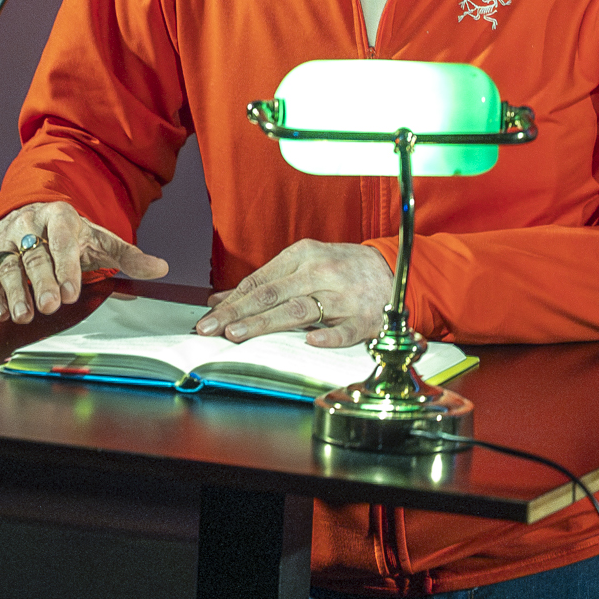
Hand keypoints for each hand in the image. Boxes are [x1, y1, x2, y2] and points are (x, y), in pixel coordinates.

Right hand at [0, 201, 167, 322]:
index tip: (72, 292)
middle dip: (42, 282)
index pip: (62, 241)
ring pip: (7, 265)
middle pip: (34, 254)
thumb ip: (129, 256)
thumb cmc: (71, 233)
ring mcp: (6, 238)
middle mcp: (28, 224)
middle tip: (51, 306)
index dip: (67, 267)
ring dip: (14, 291)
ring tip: (24, 315)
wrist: (33, 215)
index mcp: (60, 217)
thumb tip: (161, 268)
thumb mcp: (101, 240)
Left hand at [195, 239, 393, 347]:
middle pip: (271, 294)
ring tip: (237, 334)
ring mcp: (342, 296)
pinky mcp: (363, 318)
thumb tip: (220, 299)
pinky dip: (328, 336)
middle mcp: (319, 273)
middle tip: (210, 328)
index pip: (258, 281)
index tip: (207, 317)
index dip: (230, 300)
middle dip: (236, 312)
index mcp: (302, 256)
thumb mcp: (301, 265)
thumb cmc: (339, 268)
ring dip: (265, 322)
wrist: (391, 269)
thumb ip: (263, 282)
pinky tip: (310, 342)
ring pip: (299, 310)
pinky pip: (345, 329)